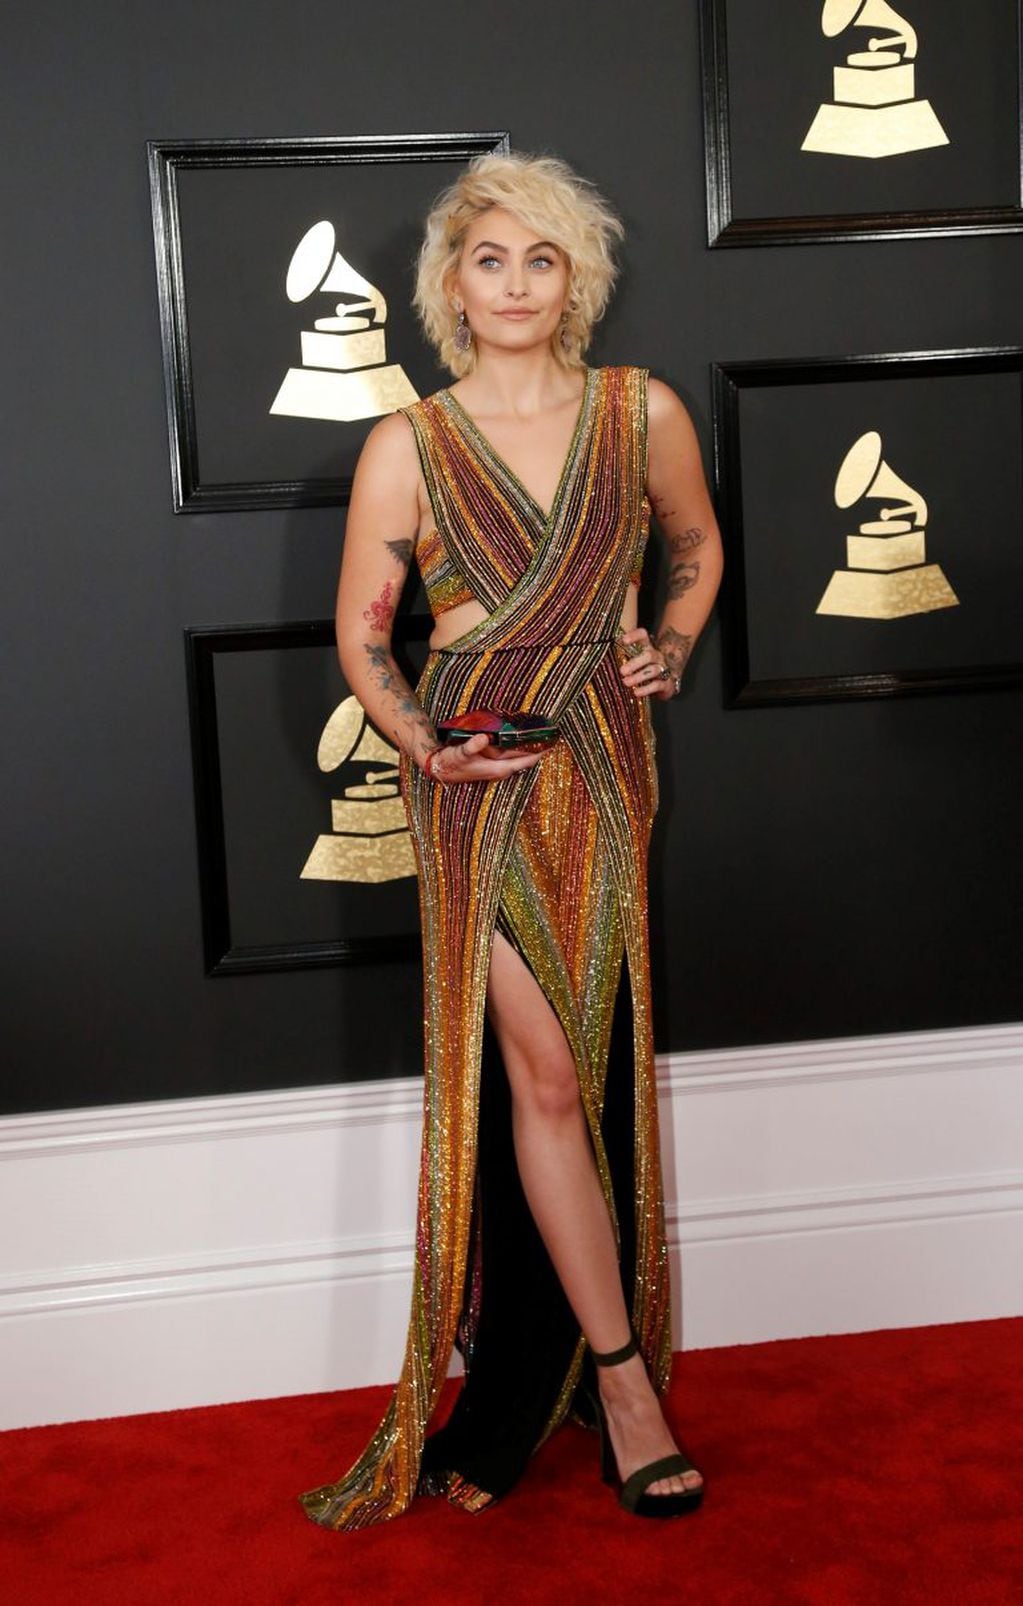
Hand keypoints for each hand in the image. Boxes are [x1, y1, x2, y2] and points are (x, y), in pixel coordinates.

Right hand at [423, 730, 547, 783]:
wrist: (440, 768)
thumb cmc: (452, 762)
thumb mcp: (460, 753)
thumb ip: (472, 746)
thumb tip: (483, 738)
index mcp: (498, 768)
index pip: (525, 760)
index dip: (539, 753)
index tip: (552, 744)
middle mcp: (501, 769)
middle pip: (525, 758)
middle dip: (538, 749)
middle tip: (551, 735)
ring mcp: (497, 767)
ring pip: (519, 757)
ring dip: (530, 748)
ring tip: (541, 735)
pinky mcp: (492, 763)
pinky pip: (511, 755)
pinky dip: (519, 747)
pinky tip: (521, 739)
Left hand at [617, 627, 677, 699]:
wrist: (665, 684)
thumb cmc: (642, 670)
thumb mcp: (633, 661)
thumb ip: (621, 657)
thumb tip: (601, 656)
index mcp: (646, 647)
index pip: (643, 635)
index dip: (634, 636)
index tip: (623, 641)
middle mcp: (656, 656)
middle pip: (649, 655)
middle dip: (635, 663)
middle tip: (622, 671)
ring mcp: (663, 669)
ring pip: (653, 670)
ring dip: (638, 677)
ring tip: (626, 683)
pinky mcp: (667, 684)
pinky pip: (658, 685)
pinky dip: (646, 689)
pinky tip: (636, 693)